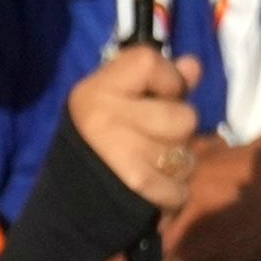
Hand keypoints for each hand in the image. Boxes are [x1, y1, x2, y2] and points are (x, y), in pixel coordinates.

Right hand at [63, 44, 206, 219]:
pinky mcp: (136, 185)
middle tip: (153, 138)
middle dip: (179, 132)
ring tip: (152, 164)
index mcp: (96, 90)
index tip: (155, 97)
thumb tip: (193, 65)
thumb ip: (162, 81)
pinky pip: (179, 187)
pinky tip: (152, 189)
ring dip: (178, 165)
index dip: (167, 80)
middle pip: (184, 117)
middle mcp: (105, 117)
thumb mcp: (122, 101)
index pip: (150, 62)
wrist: (68, 198)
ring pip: (186, 155)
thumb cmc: (101, 139)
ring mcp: (120, 152)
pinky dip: (172, 193)